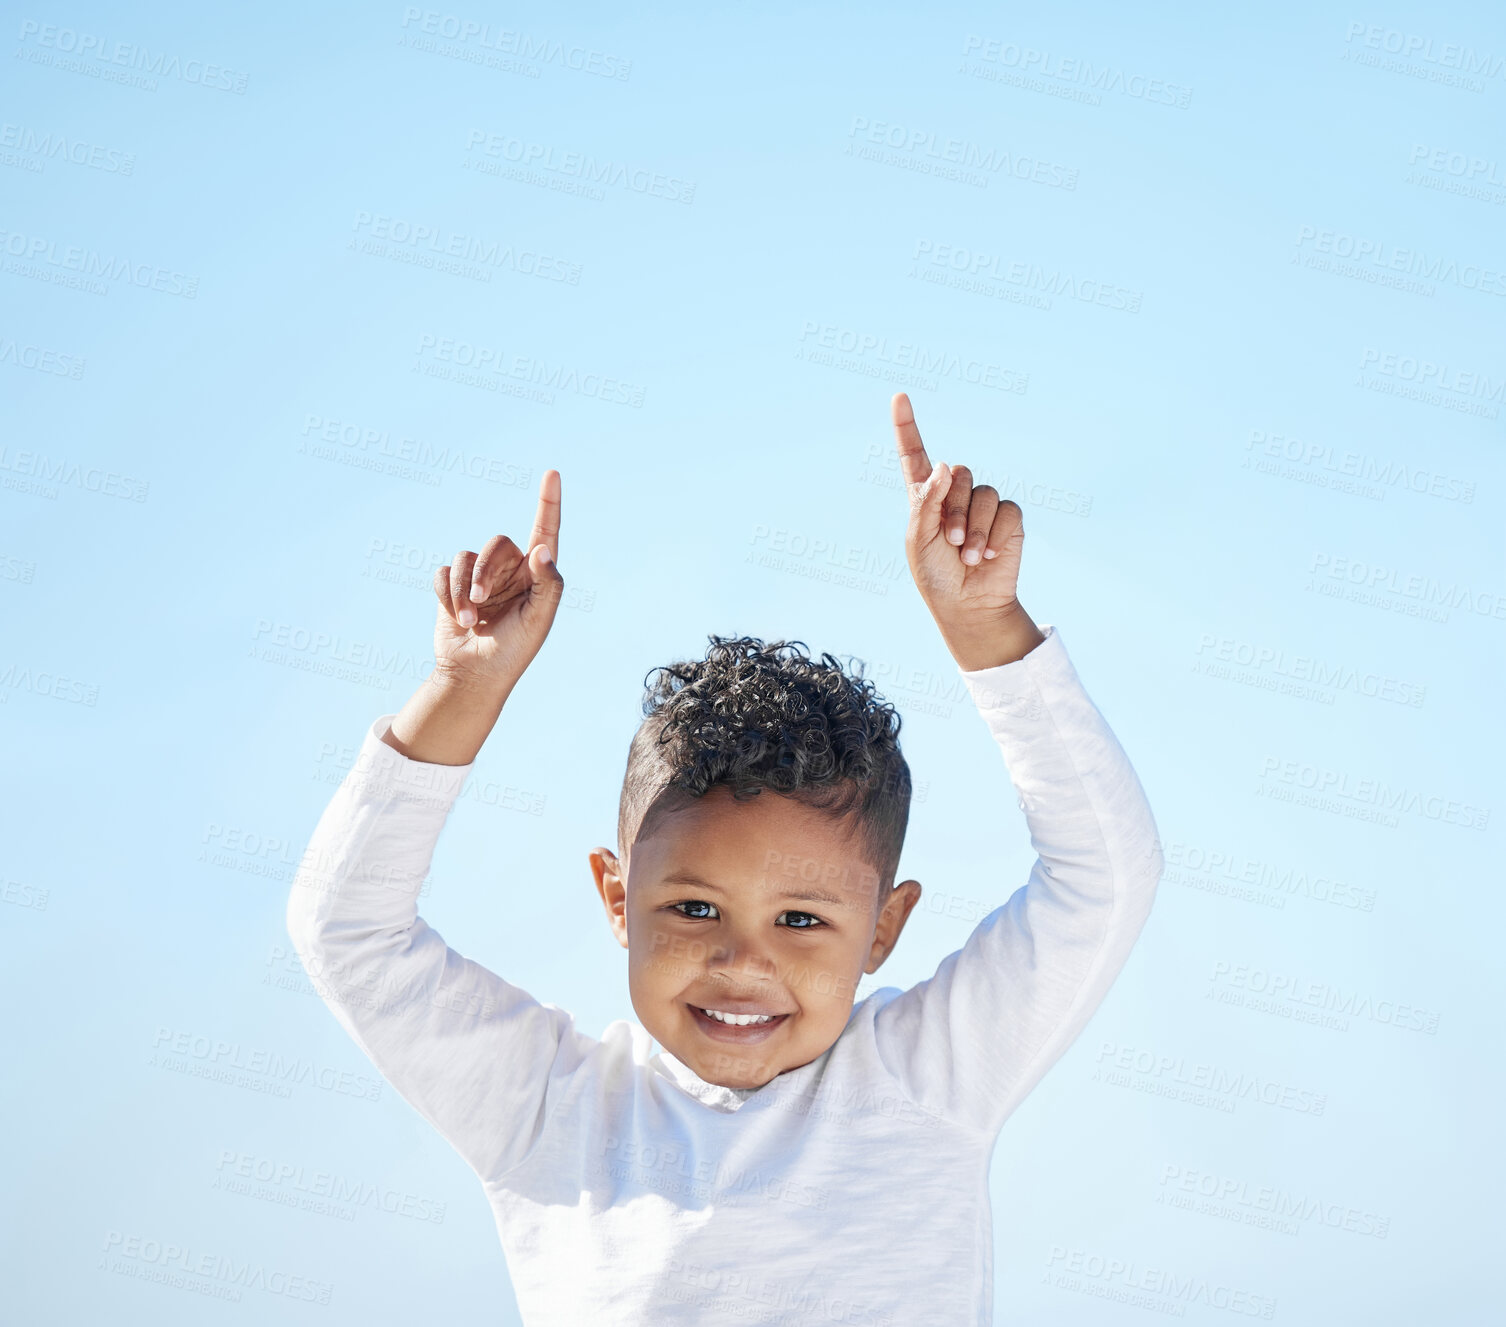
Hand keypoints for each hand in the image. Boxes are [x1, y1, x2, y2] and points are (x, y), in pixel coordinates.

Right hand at [430, 469, 565, 688]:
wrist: (474, 676)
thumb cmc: (514, 651)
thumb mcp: (539, 621)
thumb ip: (548, 584)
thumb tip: (543, 550)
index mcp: (536, 574)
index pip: (545, 531)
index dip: (548, 502)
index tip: (552, 473)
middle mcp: (509, 570)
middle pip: (496, 544)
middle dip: (485, 570)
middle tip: (481, 600)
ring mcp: (479, 576)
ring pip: (465, 557)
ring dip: (463, 590)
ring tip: (470, 620)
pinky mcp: (452, 586)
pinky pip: (443, 571)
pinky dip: (446, 594)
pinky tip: (456, 617)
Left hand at [891, 393, 1043, 669]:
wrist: (968, 605)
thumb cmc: (936, 576)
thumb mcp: (918, 541)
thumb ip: (927, 502)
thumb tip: (946, 465)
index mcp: (924, 497)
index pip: (915, 454)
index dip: (907, 426)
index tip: (899, 397)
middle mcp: (954, 494)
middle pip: (958, 474)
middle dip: (955, 508)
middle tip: (951, 541)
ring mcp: (982, 504)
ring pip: (983, 492)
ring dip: (975, 527)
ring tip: (968, 554)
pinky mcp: (1008, 518)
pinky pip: (1006, 509)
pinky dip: (995, 534)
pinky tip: (988, 554)